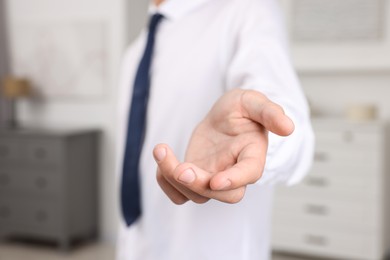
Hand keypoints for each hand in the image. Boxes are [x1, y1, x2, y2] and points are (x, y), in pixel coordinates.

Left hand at [153, 88, 293, 203]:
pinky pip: (178, 191)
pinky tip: (162, 156)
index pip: (249, 174)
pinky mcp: (195, 175)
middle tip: (181, 168)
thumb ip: (269, 112)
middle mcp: (233, 172)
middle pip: (220, 194)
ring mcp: (213, 176)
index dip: (234, 180)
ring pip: (194, 194)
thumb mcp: (254, 102)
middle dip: (199, 185)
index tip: (216, 180)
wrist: (226, 115)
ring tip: (161, 150)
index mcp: (252, 155)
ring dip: (174, 178)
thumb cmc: (242, 109)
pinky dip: (165, 181)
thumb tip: (288, 127)